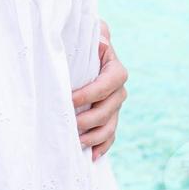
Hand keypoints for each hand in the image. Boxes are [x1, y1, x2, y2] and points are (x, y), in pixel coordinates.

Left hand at [70, 20, 126, 161]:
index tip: (71, 99)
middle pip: (111, 107)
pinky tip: (92, 156)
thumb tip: (101, 40)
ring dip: (95, 136)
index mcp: (114, 67)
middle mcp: (118, 88)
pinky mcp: (108, 118)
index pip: (111, 82)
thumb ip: (96, 34)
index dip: (92, 93)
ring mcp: (114, 105)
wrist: (79, 52)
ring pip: (111, 125)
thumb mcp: (87, 33)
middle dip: (90, 119)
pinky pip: (110, 135)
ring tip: (78, 141)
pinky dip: (102, 147)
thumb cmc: (79, 40)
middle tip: (70, 124)